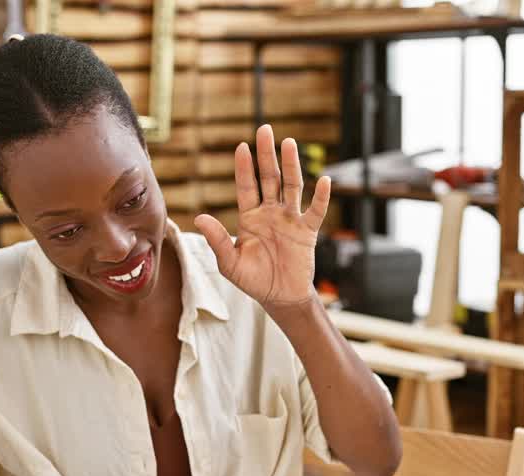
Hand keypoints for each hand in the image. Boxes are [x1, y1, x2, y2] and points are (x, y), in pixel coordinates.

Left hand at [194, 124, 330, 308]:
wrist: (279, 297)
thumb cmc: (253, 280)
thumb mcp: (230, 263)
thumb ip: (217, 240)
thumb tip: (199, 217)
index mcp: (249, 217)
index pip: (246, 186)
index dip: (244, 168)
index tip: (241, 147)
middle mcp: (270, 213)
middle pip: (269, 178)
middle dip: (267, 154)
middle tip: (265, 129)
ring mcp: (290, 219)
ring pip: (291, 187)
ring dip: (291, 165)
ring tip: (289, 143)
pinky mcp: (307, 231)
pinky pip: (316, 211)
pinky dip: (321, 197)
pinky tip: (324, 180)